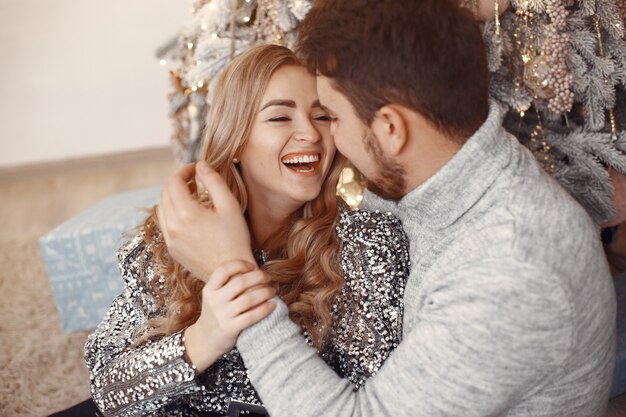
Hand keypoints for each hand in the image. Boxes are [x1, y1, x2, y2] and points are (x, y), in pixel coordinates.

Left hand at [157, 162, 254, 280]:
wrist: (231, 273)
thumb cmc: (235, 240)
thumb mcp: (230, 207)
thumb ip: (214, 182)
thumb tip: (201, 166)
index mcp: (187, 214)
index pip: (174, 182)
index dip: (184, 170)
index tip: (195, 169)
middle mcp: (173, 226)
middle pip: (165, 193)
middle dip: (178, 182)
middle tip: (195, 180)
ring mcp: (170, 239)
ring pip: (162, 208)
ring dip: (173, 196)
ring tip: (191, 195)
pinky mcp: (172, 249)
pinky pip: (164, 223)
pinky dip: (171, 212)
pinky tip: (188, 213)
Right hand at [184, 260, 276, 372]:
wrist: (204, 340)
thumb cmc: (215, 314)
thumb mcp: (213, 297)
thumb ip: (227, 285)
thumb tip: (255, 271)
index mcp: (209, 289)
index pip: (223, 270)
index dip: (240, 264)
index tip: (252, 266)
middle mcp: (214, 301)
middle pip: (240, 282)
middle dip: (259, 277)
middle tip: (268, 278)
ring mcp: (222, 315)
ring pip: (249, 298)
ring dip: (265, 292)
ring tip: (272, 291)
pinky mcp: (230, 328)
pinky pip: (252, 316)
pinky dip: (265, 309)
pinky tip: (273, 305)